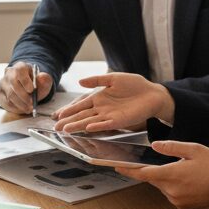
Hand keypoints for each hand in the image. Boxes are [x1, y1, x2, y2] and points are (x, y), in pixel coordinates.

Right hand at [0, 62, 52, 113]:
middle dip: (23, 96)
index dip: (25, 81)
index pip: (19, 71)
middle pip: (13, 84)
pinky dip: (15, 108)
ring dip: (20, 104)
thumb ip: (44, 79)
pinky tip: (22, 109)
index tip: (32, 90)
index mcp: (20, 66)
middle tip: (32, 103)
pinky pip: (5, 102)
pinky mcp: (0, 93)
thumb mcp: (43, 81)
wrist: (29, 89)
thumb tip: (41, 77)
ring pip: (10, 95)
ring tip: (29, 108)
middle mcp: (9, 73)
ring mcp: (3, 83)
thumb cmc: (36, 84)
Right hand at [53, 72, 174, 131]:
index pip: (80, 104)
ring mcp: (109, 115)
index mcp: (99, 98)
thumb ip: (97, 80)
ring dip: (78, 126)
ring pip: (89, 121)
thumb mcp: (114, 78)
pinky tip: (88, 128)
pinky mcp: (119, 120)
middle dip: (68, 121)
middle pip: (81, 115)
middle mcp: (101, 108)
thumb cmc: (134, 85)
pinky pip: (105, 124)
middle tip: (56, 128)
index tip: (57, 116)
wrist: (152, 93)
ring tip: (66, 130)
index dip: (68, 110)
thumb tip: (80, 81)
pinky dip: (96, 126)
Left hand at [114, 141, 208, 208]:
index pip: (143, 173)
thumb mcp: (194, 149)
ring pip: (162, 187)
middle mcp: (171, 190)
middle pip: (153, 179)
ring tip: (187, 172)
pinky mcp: (182, 207)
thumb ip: (171, 147)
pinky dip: (174, 187)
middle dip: (157, 170)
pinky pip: (171, 195)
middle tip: (174, 163)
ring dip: (167, 179)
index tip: (117, 166)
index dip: (129, 170)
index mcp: (172, 174)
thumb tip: (154, 146)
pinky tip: (189, 182)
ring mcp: (176, 200)